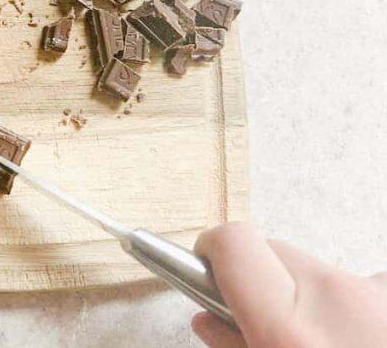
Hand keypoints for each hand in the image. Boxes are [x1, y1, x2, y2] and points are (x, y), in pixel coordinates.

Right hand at [193, 222, 386, 346]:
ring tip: (326, 340)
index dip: (214, 250)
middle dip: (265, 279)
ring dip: (311, 295)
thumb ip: (234, 344)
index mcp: (288, 329)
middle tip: (270, 322)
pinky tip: (362, 336)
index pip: (233, 242)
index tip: (209, 263)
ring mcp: (376, 294)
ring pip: (318, 269)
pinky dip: (354, 305)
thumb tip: (209, 320)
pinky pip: (363, 283)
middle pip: (275, 252)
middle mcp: (334, 299)